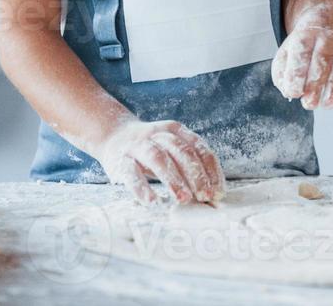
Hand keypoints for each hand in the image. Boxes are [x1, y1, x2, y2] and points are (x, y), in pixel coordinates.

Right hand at [94, 118, 224, 205]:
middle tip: (205, 196)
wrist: (114, 136)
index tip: (218, 191)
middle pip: (181, 151)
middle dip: (196, 175)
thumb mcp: (171, 149)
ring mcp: (138, 146)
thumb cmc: (152, 150)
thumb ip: (189, 166)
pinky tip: (152, 202)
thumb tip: (212, 193)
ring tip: (184, 199)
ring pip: (158, 158)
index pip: (198, 147)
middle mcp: (158, 134)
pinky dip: (142, 188)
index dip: (210, 169)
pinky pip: (131, 174)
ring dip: (173, 179)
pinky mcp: (120, 160)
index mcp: (175, 130)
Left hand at [272, 21, 332, 109]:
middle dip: (315, 86)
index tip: (293, 92)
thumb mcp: (284, 55)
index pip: (300, 55)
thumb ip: (281, 74)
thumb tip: (287, 90)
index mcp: (304, 39)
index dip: (296, 76)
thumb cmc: (302, 48)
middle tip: (309, 102)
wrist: (322, 26)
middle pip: (322, 62)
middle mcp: (325, 41)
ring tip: (327, 102)